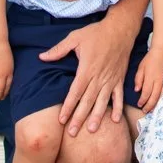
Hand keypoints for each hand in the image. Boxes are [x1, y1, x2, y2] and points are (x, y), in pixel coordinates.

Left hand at [40, 14, 135, 135]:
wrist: (120, 29)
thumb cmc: (96, 33)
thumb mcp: (75, 38)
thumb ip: (58, 49)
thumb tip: (42, 57)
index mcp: (86, 69)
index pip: (75, 92)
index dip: (68, 106)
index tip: (62, 120)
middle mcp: (99, 77)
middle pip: (88, 101)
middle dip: (79, 118)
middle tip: (73, 133)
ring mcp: (111, 79)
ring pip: (103, 102)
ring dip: (98, 117)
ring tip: (92, 130)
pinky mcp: (119, 79)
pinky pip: (119, 96)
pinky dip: (118, 108)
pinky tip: (116, 121)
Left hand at [135, 46, 162, 111]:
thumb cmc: (150, 59)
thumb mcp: (141, 67)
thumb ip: (138, 79)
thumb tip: (137, 90)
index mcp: (150, 77)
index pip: (146, 92)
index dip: (143, 100)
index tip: (139, 105)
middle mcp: (158, 80)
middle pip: (154, 96)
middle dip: (149, 105)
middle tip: (145, 111)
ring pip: (161, 96)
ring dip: (156, 104)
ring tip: (152, 110)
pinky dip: (162, 98)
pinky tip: (160, 103)